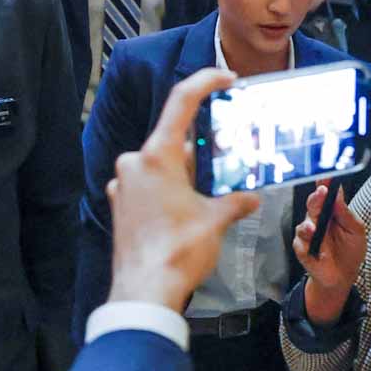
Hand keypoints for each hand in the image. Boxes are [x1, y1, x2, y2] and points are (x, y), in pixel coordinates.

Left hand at [104, 69, 260, 312]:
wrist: (145, 291)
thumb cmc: (177, 253)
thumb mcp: (216, 220)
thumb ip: (235, 201)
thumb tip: (250, 197)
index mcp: (155, 155)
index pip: (182, 101)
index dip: (206, 82)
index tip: (225, 78)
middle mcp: (134, 164)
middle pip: (174, 138)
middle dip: (203, 146)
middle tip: (230, 152)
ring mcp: (124, 185)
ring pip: (161, 163)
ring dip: (187, 170)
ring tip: (215, 186)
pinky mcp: (120, 205)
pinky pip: (149, 184)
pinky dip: (170, 187)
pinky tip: (190, 206)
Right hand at [292, 180, 368, 292]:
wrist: (343, 276)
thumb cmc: (350, 251)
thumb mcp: (356, 231)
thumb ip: (346, 214)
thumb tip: (338, 196)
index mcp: (332, 212)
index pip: (326, 194)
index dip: (325, 183)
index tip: (327, 176)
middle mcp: (318, 219)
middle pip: (313, 204)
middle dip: (316, 198)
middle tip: (321, 193)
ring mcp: (308, 233)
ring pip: (304, 222)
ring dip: (310, 223)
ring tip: (315, 227)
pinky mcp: (301, 247)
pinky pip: (300, 241)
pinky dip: (306, 241)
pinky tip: (313, 242)